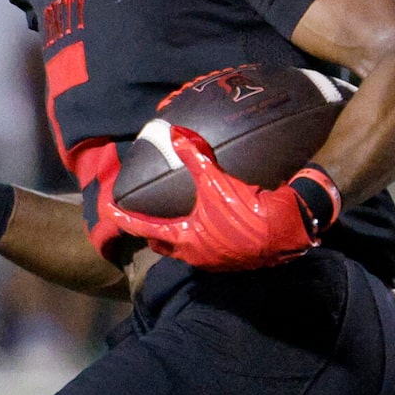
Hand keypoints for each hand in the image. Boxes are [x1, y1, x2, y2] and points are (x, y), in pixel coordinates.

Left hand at [109, 129, 336, 272]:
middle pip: (163, 246)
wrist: (287, 230)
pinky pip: (209, 248)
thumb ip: (194, 157)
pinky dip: (202, 236)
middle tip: (144, 218)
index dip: (123, 219)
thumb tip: (175, 132)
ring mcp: (216, 261)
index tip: (107, 211)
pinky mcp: (235, 259)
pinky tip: (210, 222)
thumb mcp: (217, 181)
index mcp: (185, 240)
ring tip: (176, 218)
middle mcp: (196, 256)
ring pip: (186, 250)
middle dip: (152, 232)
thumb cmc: (247, 210)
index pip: (144, 229)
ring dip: (178, 236)